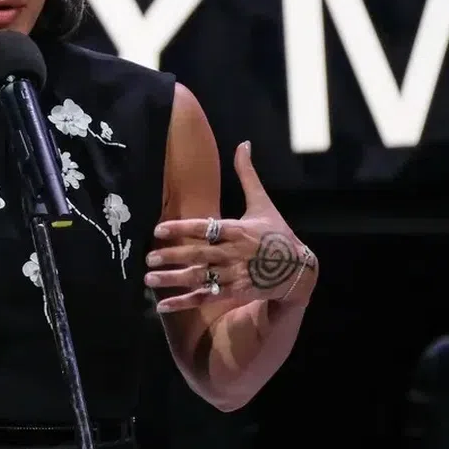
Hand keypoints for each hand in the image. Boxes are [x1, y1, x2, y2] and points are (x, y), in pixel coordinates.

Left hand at [144, 142, 317, 312]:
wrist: (299, 269)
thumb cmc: (277, 233)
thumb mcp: (263, 203)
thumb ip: (247, 175)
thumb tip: (242, 144)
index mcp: (239, 230)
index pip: (206, 228)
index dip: (181, 228)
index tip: (157, 230)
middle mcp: (235, 253)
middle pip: (199, 255)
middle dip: (172, 256)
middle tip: (148, 258)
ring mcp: (235, 275)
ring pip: (199, 278)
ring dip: (173, 280)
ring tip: (148, 280)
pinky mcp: (236, 292)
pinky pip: (205, 297)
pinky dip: (183, 302)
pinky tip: (162, 305)